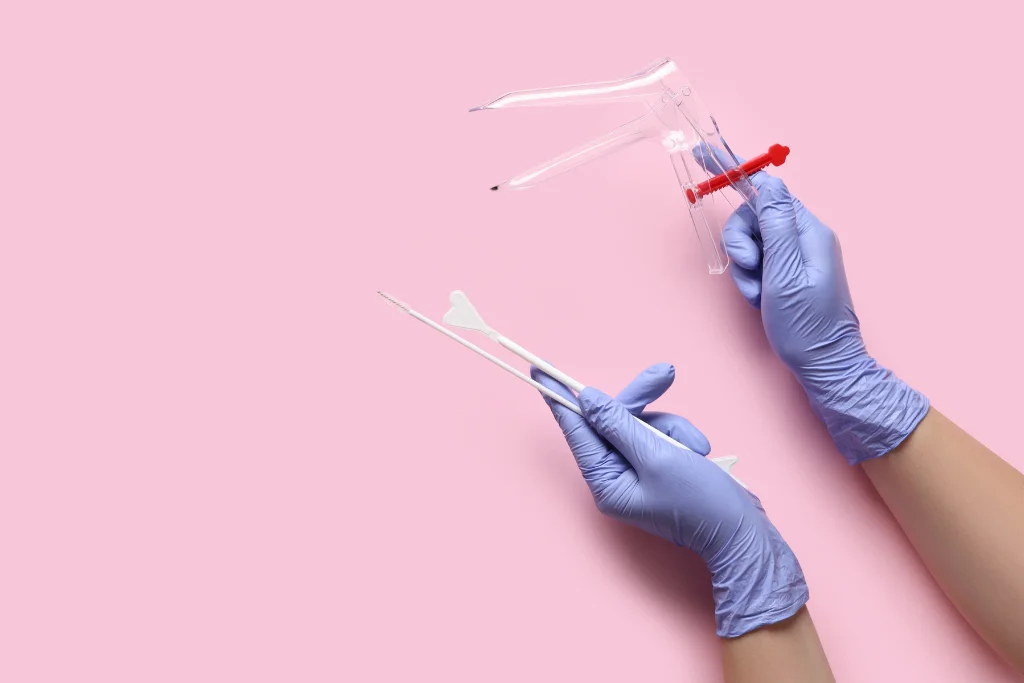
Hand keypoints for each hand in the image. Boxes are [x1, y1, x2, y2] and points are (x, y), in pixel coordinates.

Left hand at [531, 363, 807, 636]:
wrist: (743, 532)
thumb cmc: (701, 502)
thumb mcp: (657, 456)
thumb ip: (619, 425)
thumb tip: (586, 400)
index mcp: (605, 482)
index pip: (576, 431)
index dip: (560, 398)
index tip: (540, 372)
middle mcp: (615, 478)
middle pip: (613, 421)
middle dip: (641, 403)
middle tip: (663, 374)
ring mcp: (637, 473)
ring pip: (643, 424)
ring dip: (672, 427)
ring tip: (697, 448)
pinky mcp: (658, 467)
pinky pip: (661, 435)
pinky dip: (681, 437)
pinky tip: (702, 451)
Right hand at [711, 153, 928, 463]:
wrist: (825, 365)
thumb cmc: (807, 324)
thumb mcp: (786, 271)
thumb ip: (776, 223)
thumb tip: (769, 182)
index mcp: (808, 230)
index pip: (767, 190)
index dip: (735, 171)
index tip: (705, 153)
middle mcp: (804, 237)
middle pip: (753, 218)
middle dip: (740, 243)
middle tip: (747, 269)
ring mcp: (796, 256)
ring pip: (751, 242)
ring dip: (745, 268)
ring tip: (756, 293)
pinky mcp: (788, 273)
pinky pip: (758, 263)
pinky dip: (751, 280)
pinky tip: (760, 299)